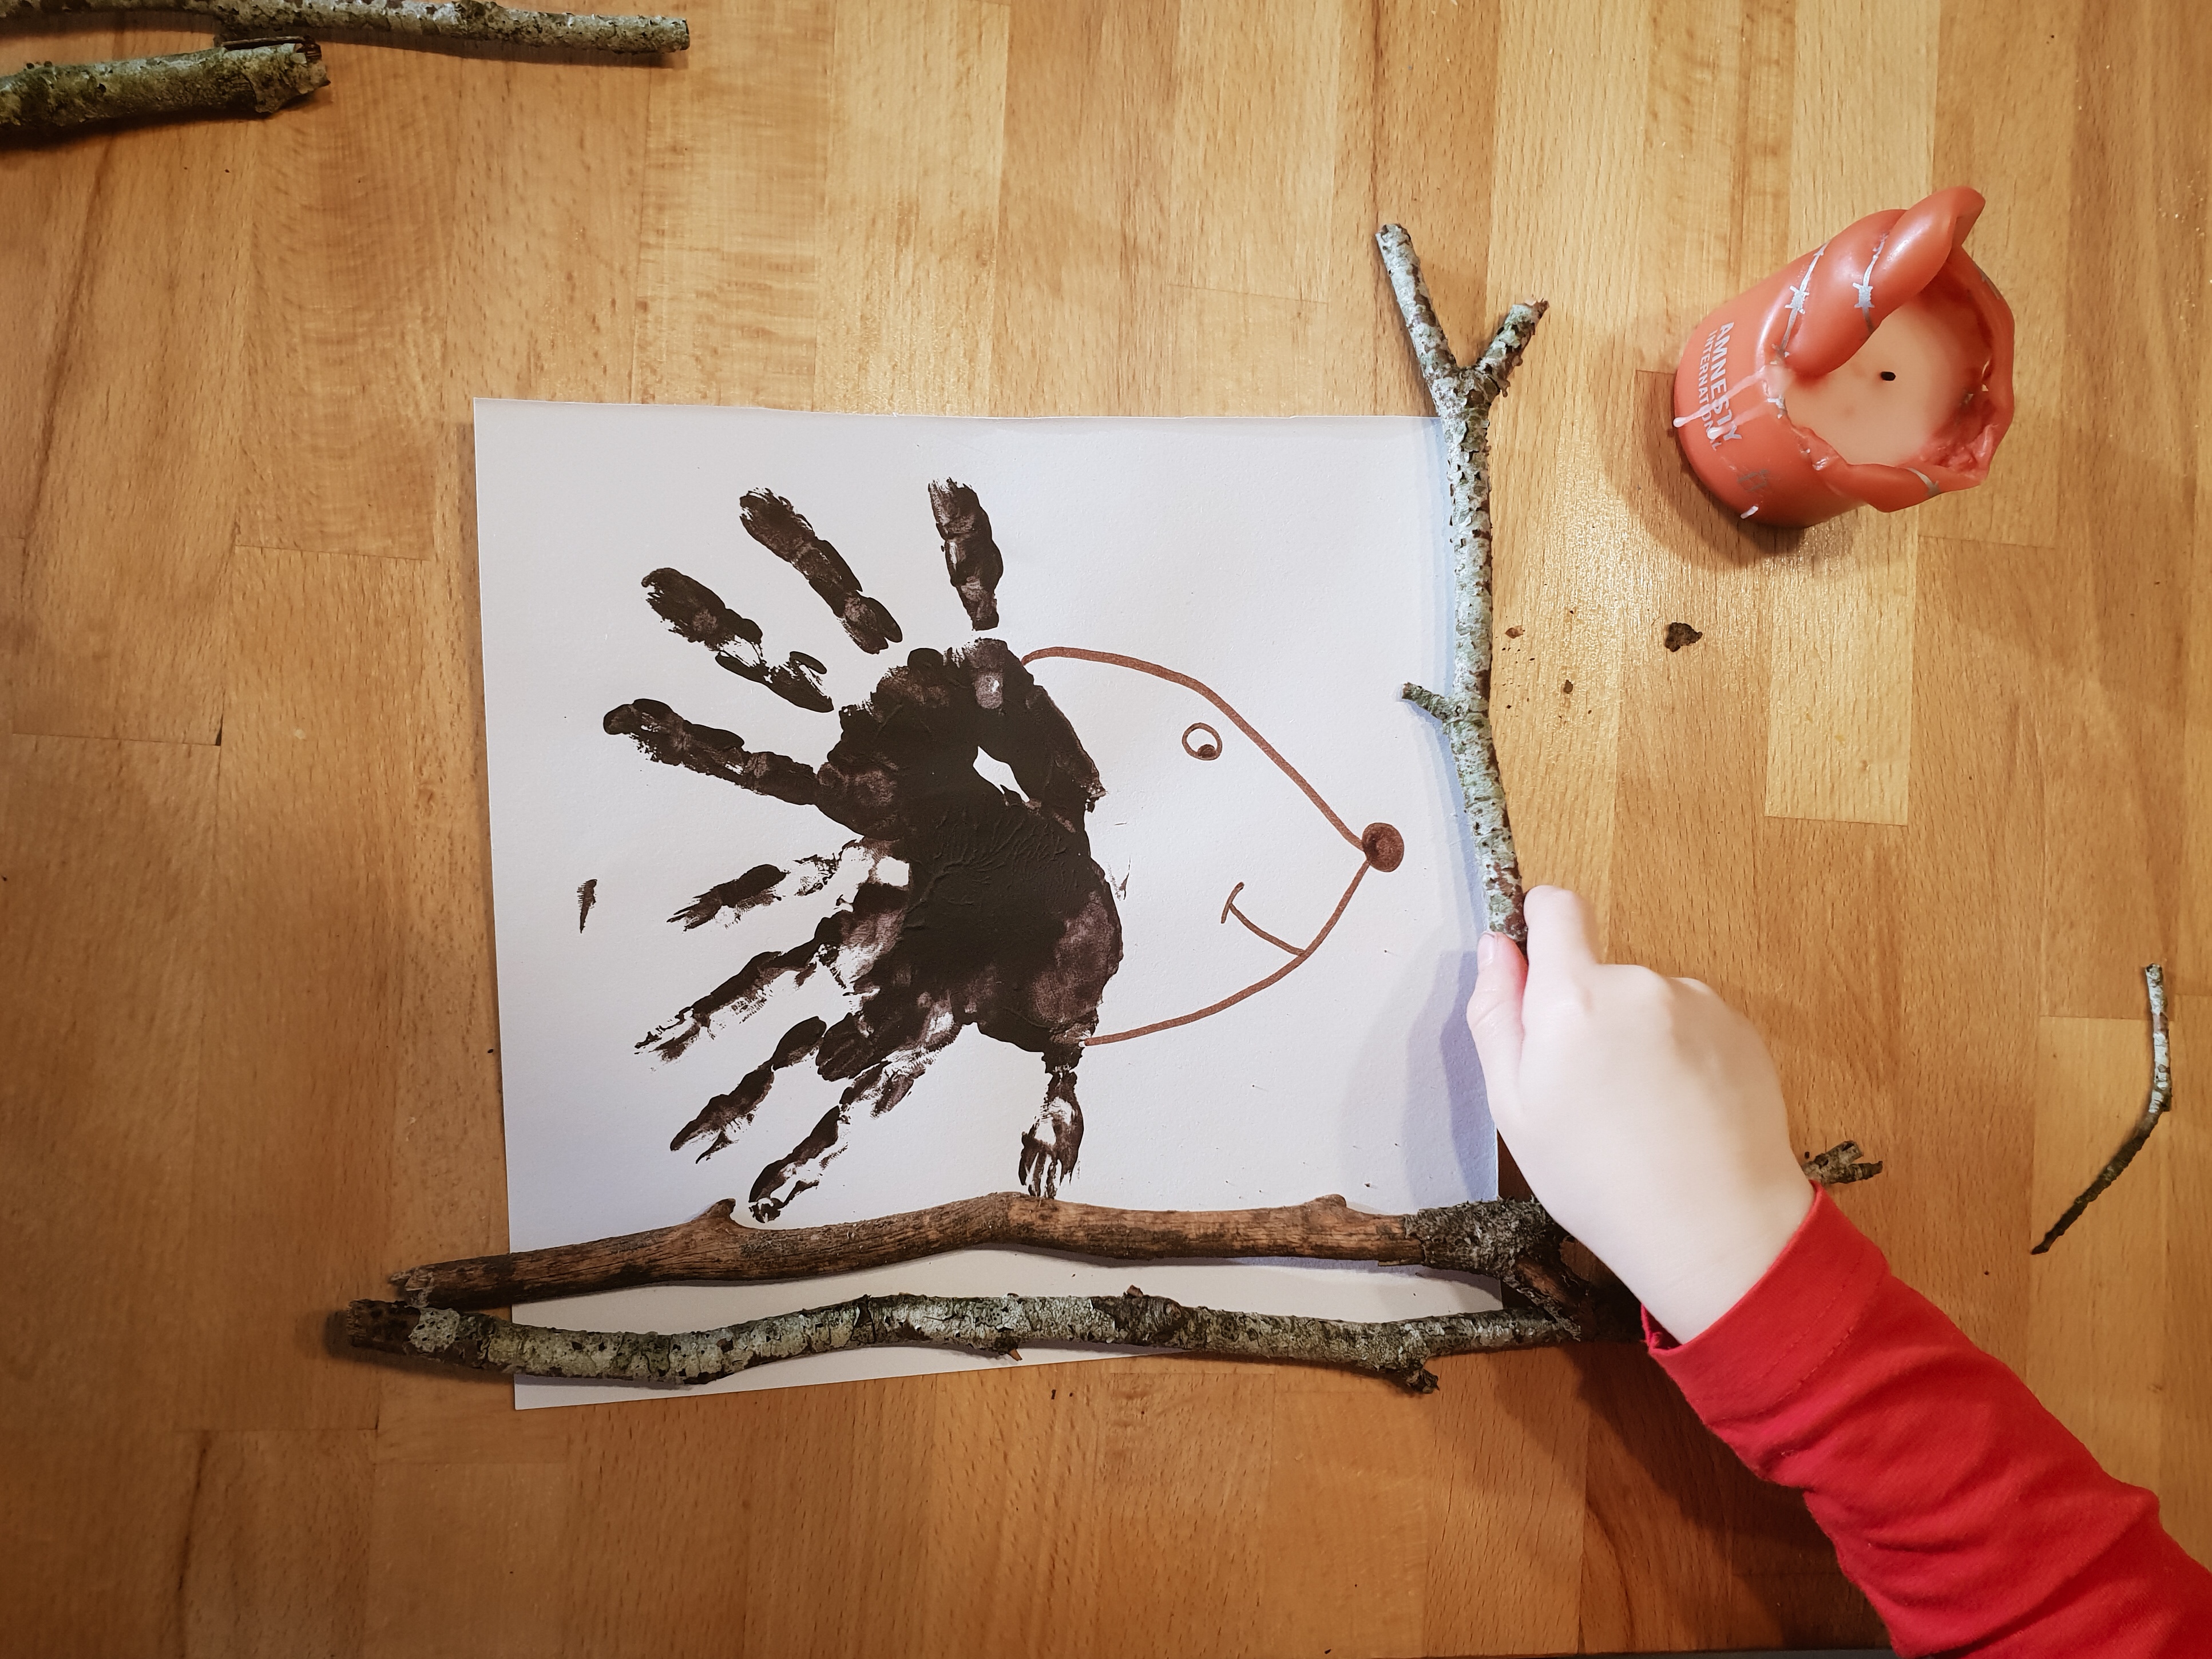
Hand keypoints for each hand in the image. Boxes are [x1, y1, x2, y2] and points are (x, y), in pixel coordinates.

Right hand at [1466, 886, 1812, 1341]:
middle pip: (1598, 971)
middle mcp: (1641, 983)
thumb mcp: (1514, 1108)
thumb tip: (1495, 947)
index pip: (1556, 907)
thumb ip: (1497, 1014)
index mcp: (1575, 997)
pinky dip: (1680, 1056)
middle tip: (1587, 1092)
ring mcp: (1700, 1003)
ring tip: (1641, 1112)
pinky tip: (1681, 1114)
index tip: (1535, 972)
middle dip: (1585, 1012)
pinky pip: (1691, 1025)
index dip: (1538, 926)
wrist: (1718, 1230)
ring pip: (1645, 1002)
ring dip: (1636, 1037)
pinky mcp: (1742, 1029)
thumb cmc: (1600, 1180)